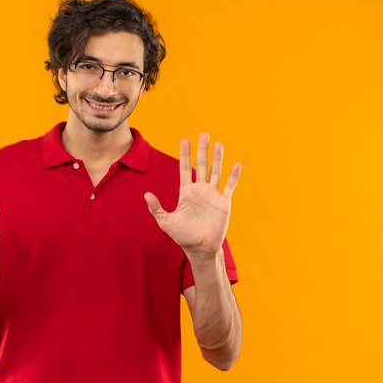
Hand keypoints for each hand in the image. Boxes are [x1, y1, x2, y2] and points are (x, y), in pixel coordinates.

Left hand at [144, 133, 240, 256]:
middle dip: (202, 150)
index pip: (185, 168)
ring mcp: (212, 195)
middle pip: (202, 165)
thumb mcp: (166, 222)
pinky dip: (233, 176)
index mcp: (186, 192)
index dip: (185, 154)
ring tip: (218, 144)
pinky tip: (236, 164)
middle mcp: (200, 190)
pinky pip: (229, 186)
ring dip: (217, 158)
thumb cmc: (183, 236)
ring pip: (216, 172)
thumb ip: (156, 208)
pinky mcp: (223, 203)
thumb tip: (146, 195)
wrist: (200, 248)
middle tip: (204, 134)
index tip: (185, 140)